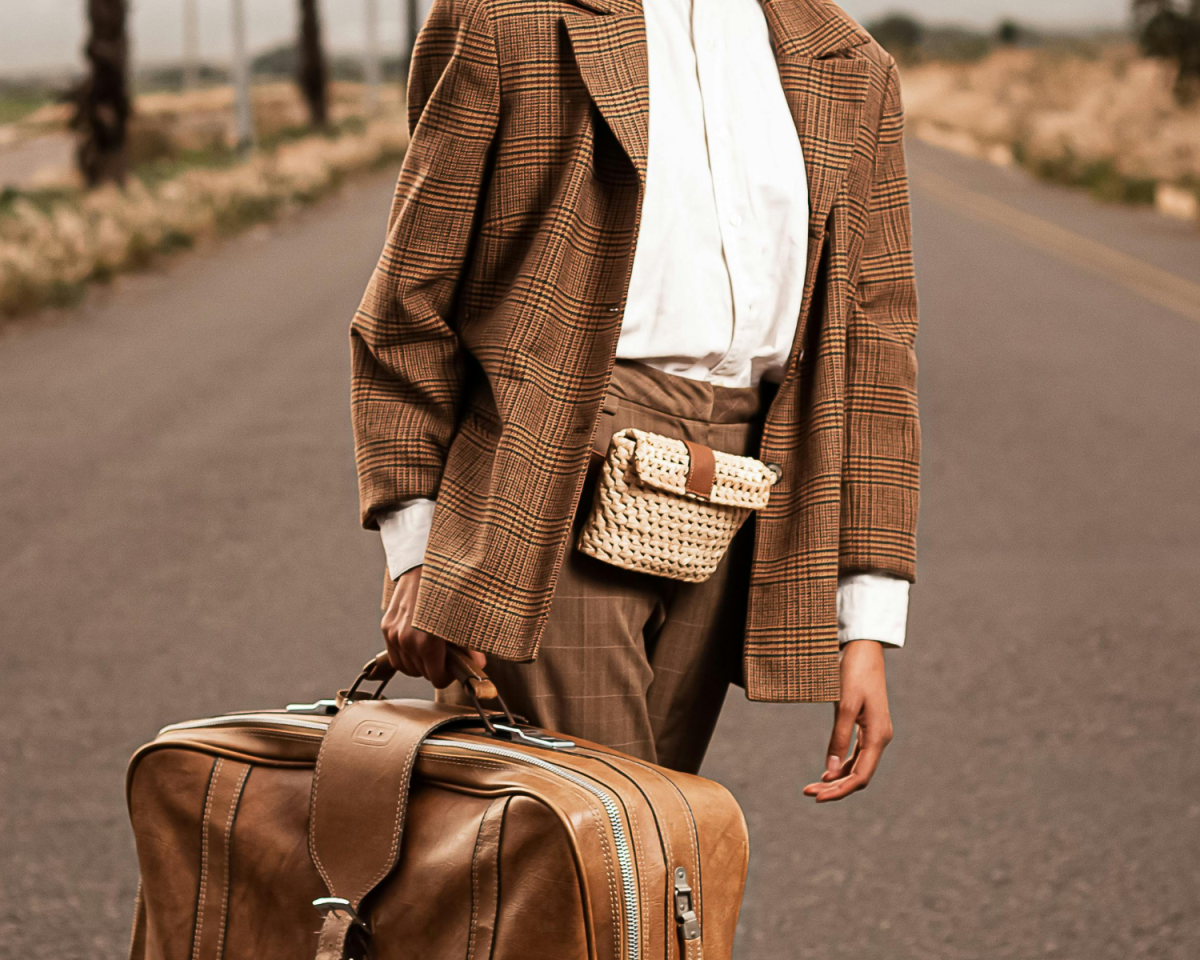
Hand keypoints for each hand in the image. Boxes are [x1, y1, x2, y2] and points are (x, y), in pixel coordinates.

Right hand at [382, 566, 486, 687]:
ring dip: (420, 662)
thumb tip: (478, 665)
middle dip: (435, 667)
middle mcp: (406, 640)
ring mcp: (393, 633)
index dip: (449, 675)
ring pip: (406, 667)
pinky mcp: (386, 626)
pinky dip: (406, 654)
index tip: (455, 667)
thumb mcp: (467, 617)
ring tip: (433, 648)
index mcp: (427, 642)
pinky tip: (418, 643)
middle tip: (447, 654)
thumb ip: (471, 646)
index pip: (437, 678)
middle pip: (422, 674)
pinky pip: (395, 655)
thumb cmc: (449, 587)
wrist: (425, 563)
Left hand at [803, 640, 893, 802]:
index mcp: (878, 736)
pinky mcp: (867, 726)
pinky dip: (842, 765)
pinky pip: (857, 754)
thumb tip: (831, 770)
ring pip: (857, 766)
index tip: (817, 797)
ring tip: (813, 786)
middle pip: (858, 775)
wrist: (864, 649)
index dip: (840, 791)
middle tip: (808, 793)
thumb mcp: (845, 705)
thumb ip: (839, 737)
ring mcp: (875, 733)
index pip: (860, 776)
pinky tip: (827, 771)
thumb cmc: (854, 672)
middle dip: (835, 788)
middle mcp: (880, 739)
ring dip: (836, 778)